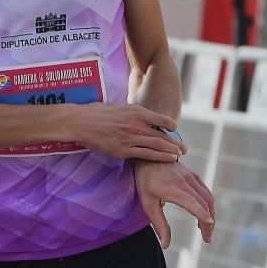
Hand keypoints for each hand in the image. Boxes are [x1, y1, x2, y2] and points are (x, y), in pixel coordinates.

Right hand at [70, 104, 186, 161]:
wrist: (81, 122)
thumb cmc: (95, 113)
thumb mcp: (117, 107)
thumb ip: (130, 112)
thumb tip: (136, 115)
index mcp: (136, 111)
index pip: (161, 119)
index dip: (170, 125)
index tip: (175, 129)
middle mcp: (137, 124)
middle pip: (162, 135)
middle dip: (176, 143)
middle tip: (185, 148)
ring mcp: (131, 138)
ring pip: (158, 145)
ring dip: (172, 151)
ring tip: (180, 155)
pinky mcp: (123, 150)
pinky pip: (146, 155)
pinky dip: (160, 157)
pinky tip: (169, 160)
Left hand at [133, 159, 214, 248]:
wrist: (150, 155)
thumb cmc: (146, 181)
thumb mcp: (148, 204)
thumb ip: (159, 224)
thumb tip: (165, 245)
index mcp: (172, 189)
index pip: (192, 202)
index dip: (201, 214)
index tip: (209, 224)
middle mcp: (184, 182)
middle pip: (204, 204)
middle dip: (208, 223)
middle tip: (208, 239)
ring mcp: (191, 178)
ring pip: (208, 198)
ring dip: (211, 215)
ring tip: (207, 230)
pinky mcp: (194, 176)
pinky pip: (206, 192)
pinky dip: (209, 205)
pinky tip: (204, 215)